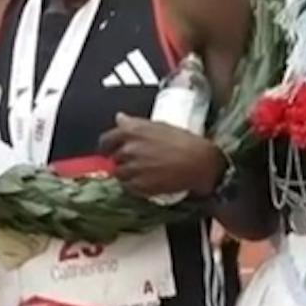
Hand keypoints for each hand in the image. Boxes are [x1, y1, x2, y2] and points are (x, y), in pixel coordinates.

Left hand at [98, 113, 225, 197]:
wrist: (200, 163)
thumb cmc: (184, 141)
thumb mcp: (158, 125)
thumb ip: (135, 124)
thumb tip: (119, 118)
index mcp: (131, 131)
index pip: (106, 140)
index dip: (109, 146)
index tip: (112, 149)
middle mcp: (128, 149)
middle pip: (114, 158)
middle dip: (123, 160)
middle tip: (139, 161)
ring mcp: (132, 169)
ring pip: (120, 174)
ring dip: (128, 174)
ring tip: (145, 172)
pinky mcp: (139, 186)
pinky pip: (129, 187)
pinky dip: (136, 186)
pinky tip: (149, 181)